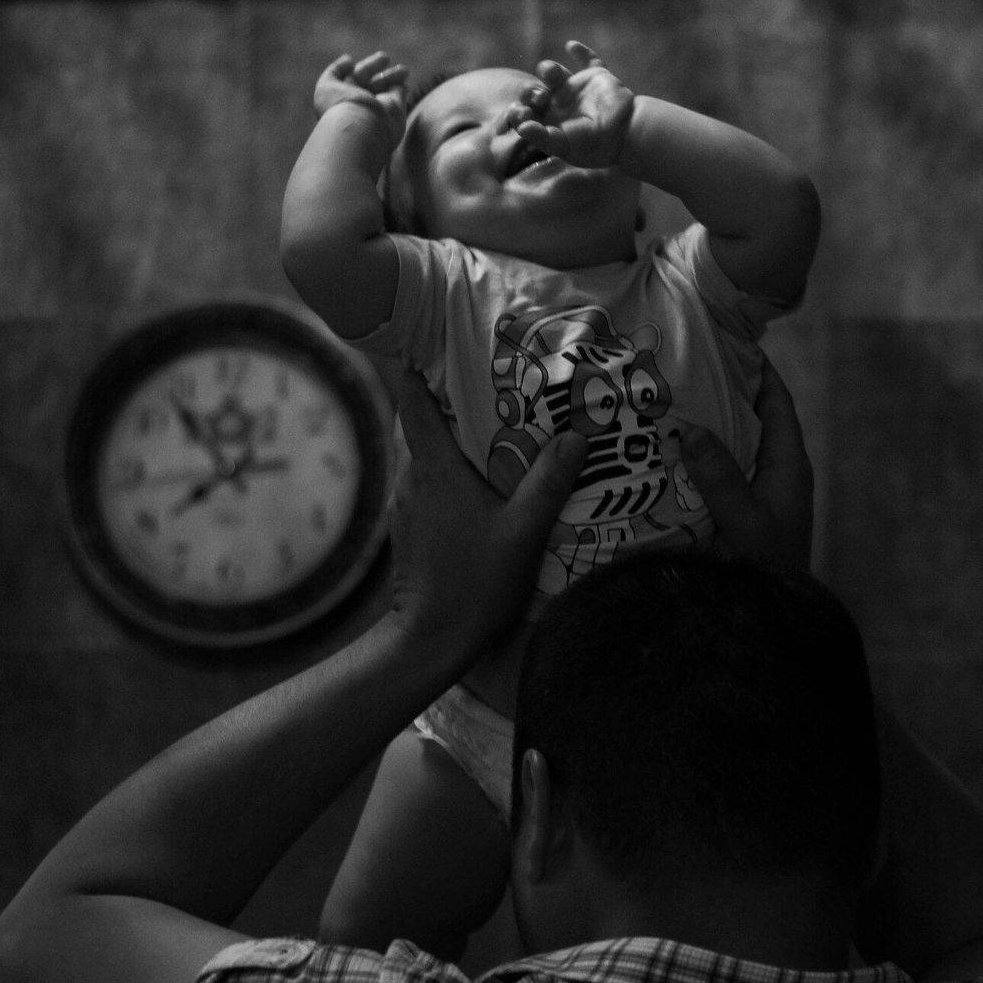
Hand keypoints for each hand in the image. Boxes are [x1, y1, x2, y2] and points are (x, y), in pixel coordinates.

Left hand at [313, 51, 408, 154]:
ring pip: (386, 88)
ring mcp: (379, 109)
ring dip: (392, 77)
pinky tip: (403, 82)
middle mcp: (362, 105)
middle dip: (375, 69)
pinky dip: (400, 88)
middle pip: (368, 83)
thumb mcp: (326, 86)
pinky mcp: (396, 109)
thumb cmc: (340, 107)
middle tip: (385, 57)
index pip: (350, 80)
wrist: (360, 128)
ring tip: (403, 69)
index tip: (351, 62)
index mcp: (344, 100)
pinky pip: (398, 95)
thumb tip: (350, 60)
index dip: (350, 69)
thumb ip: (336, 71)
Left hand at [388, 375, 586, 656]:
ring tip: (500, 439)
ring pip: (427, 458)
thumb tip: (576, 434)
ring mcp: (406, 506)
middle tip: (499, 390)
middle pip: (424, 424)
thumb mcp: (524, 532)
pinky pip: (428, 487)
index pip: (413, 399)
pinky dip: (451, 477)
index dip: (419, 365)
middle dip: (455, 404)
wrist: (429, 640)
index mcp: (435, 468)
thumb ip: (549, 481)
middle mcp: (412, 479)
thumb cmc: (476, 584)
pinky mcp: (407, 530)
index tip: (440, 342)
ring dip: (456, 445)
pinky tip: (483, 490)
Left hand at [509, 40, 634, 168]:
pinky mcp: (595, 76)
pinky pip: (588, 60)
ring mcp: (577, 89)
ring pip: (554, 73)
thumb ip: (541, 138)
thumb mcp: (564, 146)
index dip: (519, 111)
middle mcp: (561, 106)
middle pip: (536, 92)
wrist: (625, 132)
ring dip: (548, 69)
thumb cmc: (593, 145)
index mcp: (551, 124)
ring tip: (552, 74)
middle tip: (537, 95)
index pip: (528, 114)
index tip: (518, 111)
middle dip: (531, 91)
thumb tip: (521, 128)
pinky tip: (571, 46)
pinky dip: (581, 52)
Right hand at [678, 359, 812, 569]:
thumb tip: (692, 429)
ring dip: (707, 427)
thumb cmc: (765, 568)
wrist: (770, 619)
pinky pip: (719, 474)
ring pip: (733, 446)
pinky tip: (666, 453)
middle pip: (752, 419)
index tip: (728, 341)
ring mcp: (759, 494)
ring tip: (668, 403)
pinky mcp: (740, 513)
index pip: (776, 402)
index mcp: (788, 465)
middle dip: (723, 394)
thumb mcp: (743, 520)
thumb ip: (719, 477)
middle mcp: (776, 473)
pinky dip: (698, 459)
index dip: (757, 370)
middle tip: (684, 368)